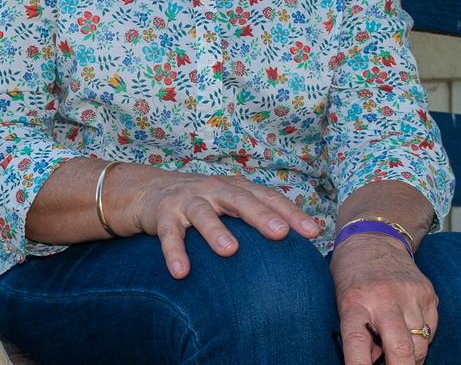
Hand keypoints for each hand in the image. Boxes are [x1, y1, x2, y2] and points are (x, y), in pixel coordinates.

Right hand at [125, 170, 321, 277]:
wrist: (147, 190)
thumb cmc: (200, 202)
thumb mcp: (228, 204)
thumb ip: (255, 219)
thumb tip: (298, 248)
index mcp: (234, 188)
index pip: (266, 196)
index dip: (290, 211)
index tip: (313, 232)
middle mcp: (213, 189)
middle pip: (239, 199)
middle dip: (260, 216)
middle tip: (281, 234)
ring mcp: (187, 200)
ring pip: (203, 213)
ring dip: (216, 230)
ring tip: (230, 251)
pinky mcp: (163, 214)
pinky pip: (169, 234)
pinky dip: (174, 252)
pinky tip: (181, 273)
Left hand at [331, 233, 437, 364]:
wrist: (373, 238)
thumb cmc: (352, 274)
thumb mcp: (344, 301)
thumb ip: (359, 333)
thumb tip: (375, 363)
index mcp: (354, 300)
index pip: (356, 341)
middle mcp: (383, 297)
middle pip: (400, 348)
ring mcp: (409, 295)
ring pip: (420, 344)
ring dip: (412, 356)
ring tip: (399, 351)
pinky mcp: (428, 293)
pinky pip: (430, 330)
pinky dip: (421, 338)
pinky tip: (409, 329)